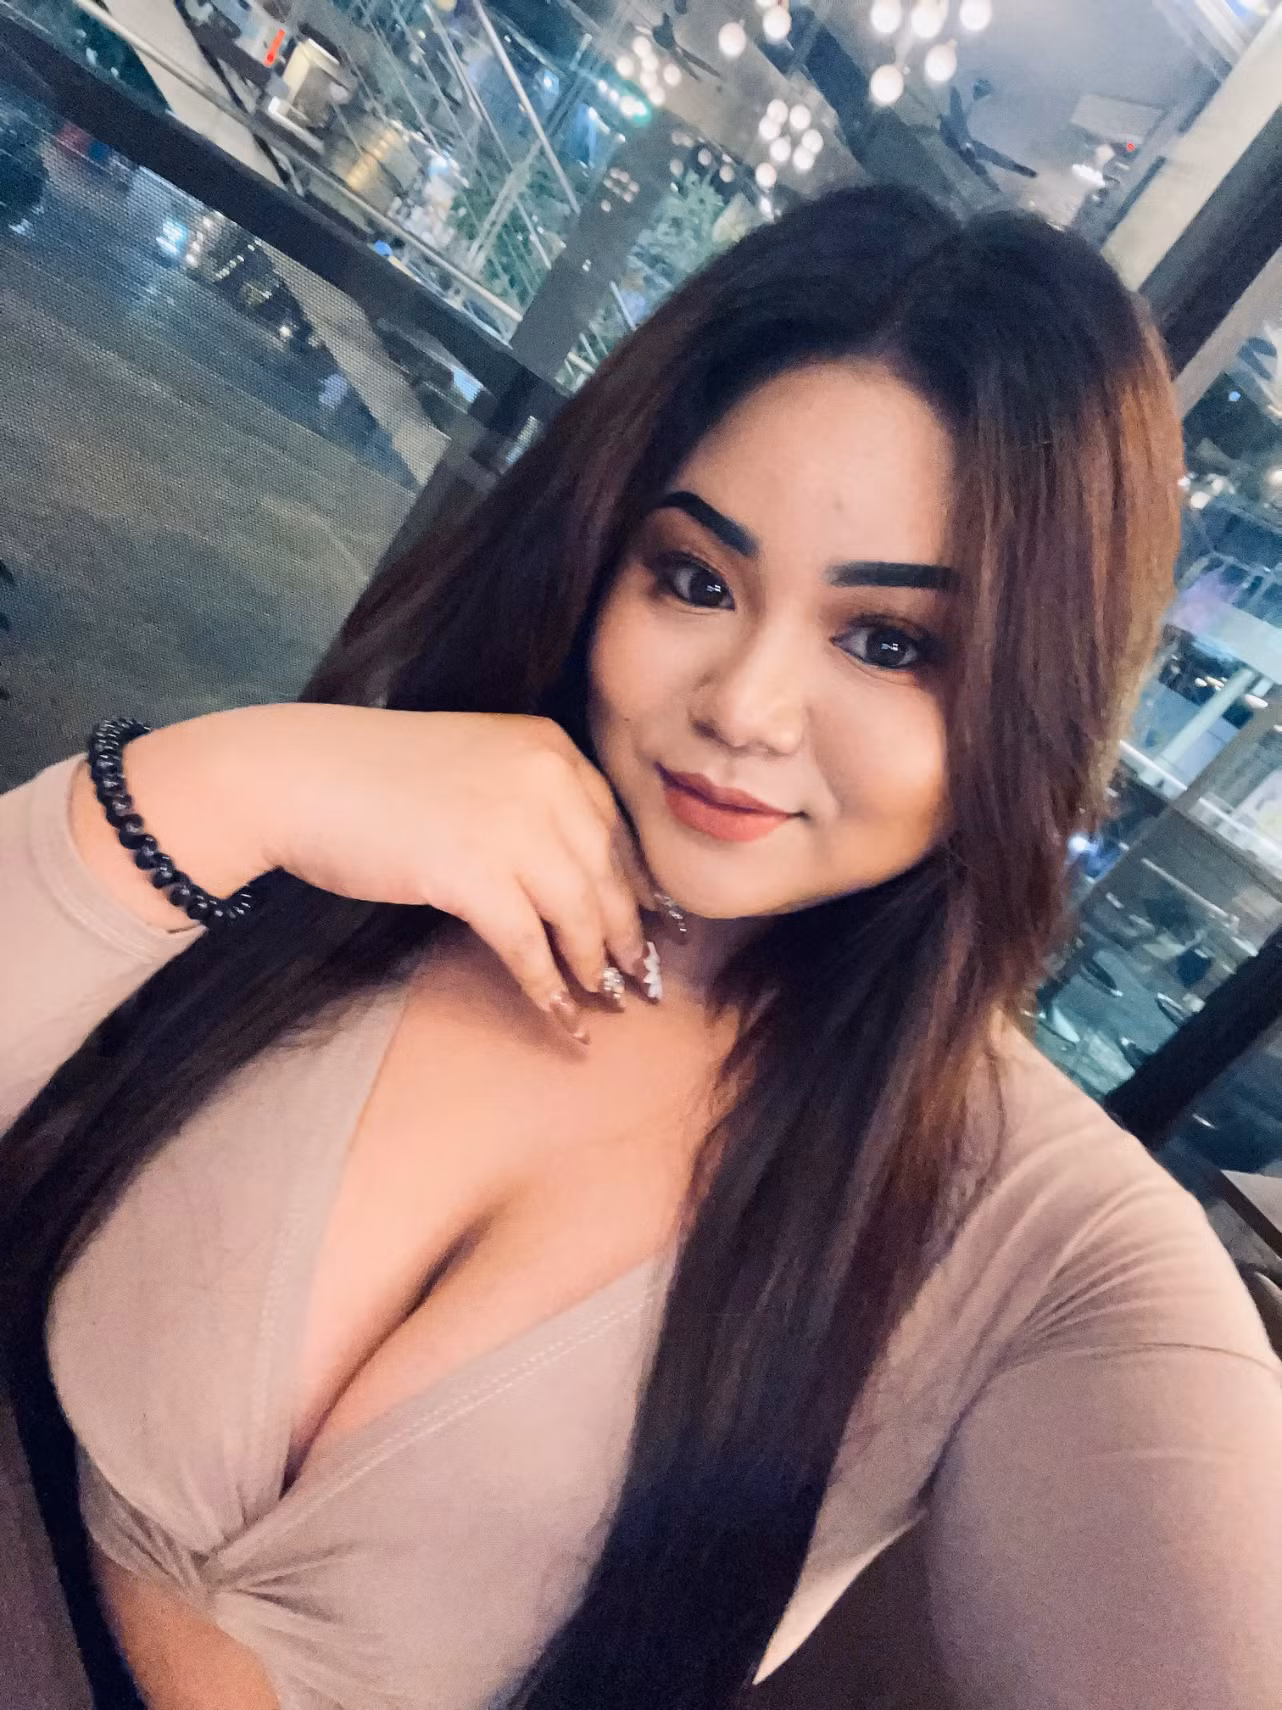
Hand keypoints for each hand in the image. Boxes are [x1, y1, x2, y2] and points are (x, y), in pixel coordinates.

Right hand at [102, 705, 655, 1041]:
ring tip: (605, 1001)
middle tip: (642, 979)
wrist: (295, 776)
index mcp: (547, 746)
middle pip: (607, 873)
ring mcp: (511, 824)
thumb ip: (527, 801)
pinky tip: (562, 1019)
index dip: (636, 884)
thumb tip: (573, 876)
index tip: (656, 924)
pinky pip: (529, 946)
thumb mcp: (472, 765)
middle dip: (627, 934)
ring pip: (579, 913)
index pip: (613, 827)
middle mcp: (543, 777)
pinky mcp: (473, 873)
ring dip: (595, 967)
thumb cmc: (370, 777)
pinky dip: (548, 988)